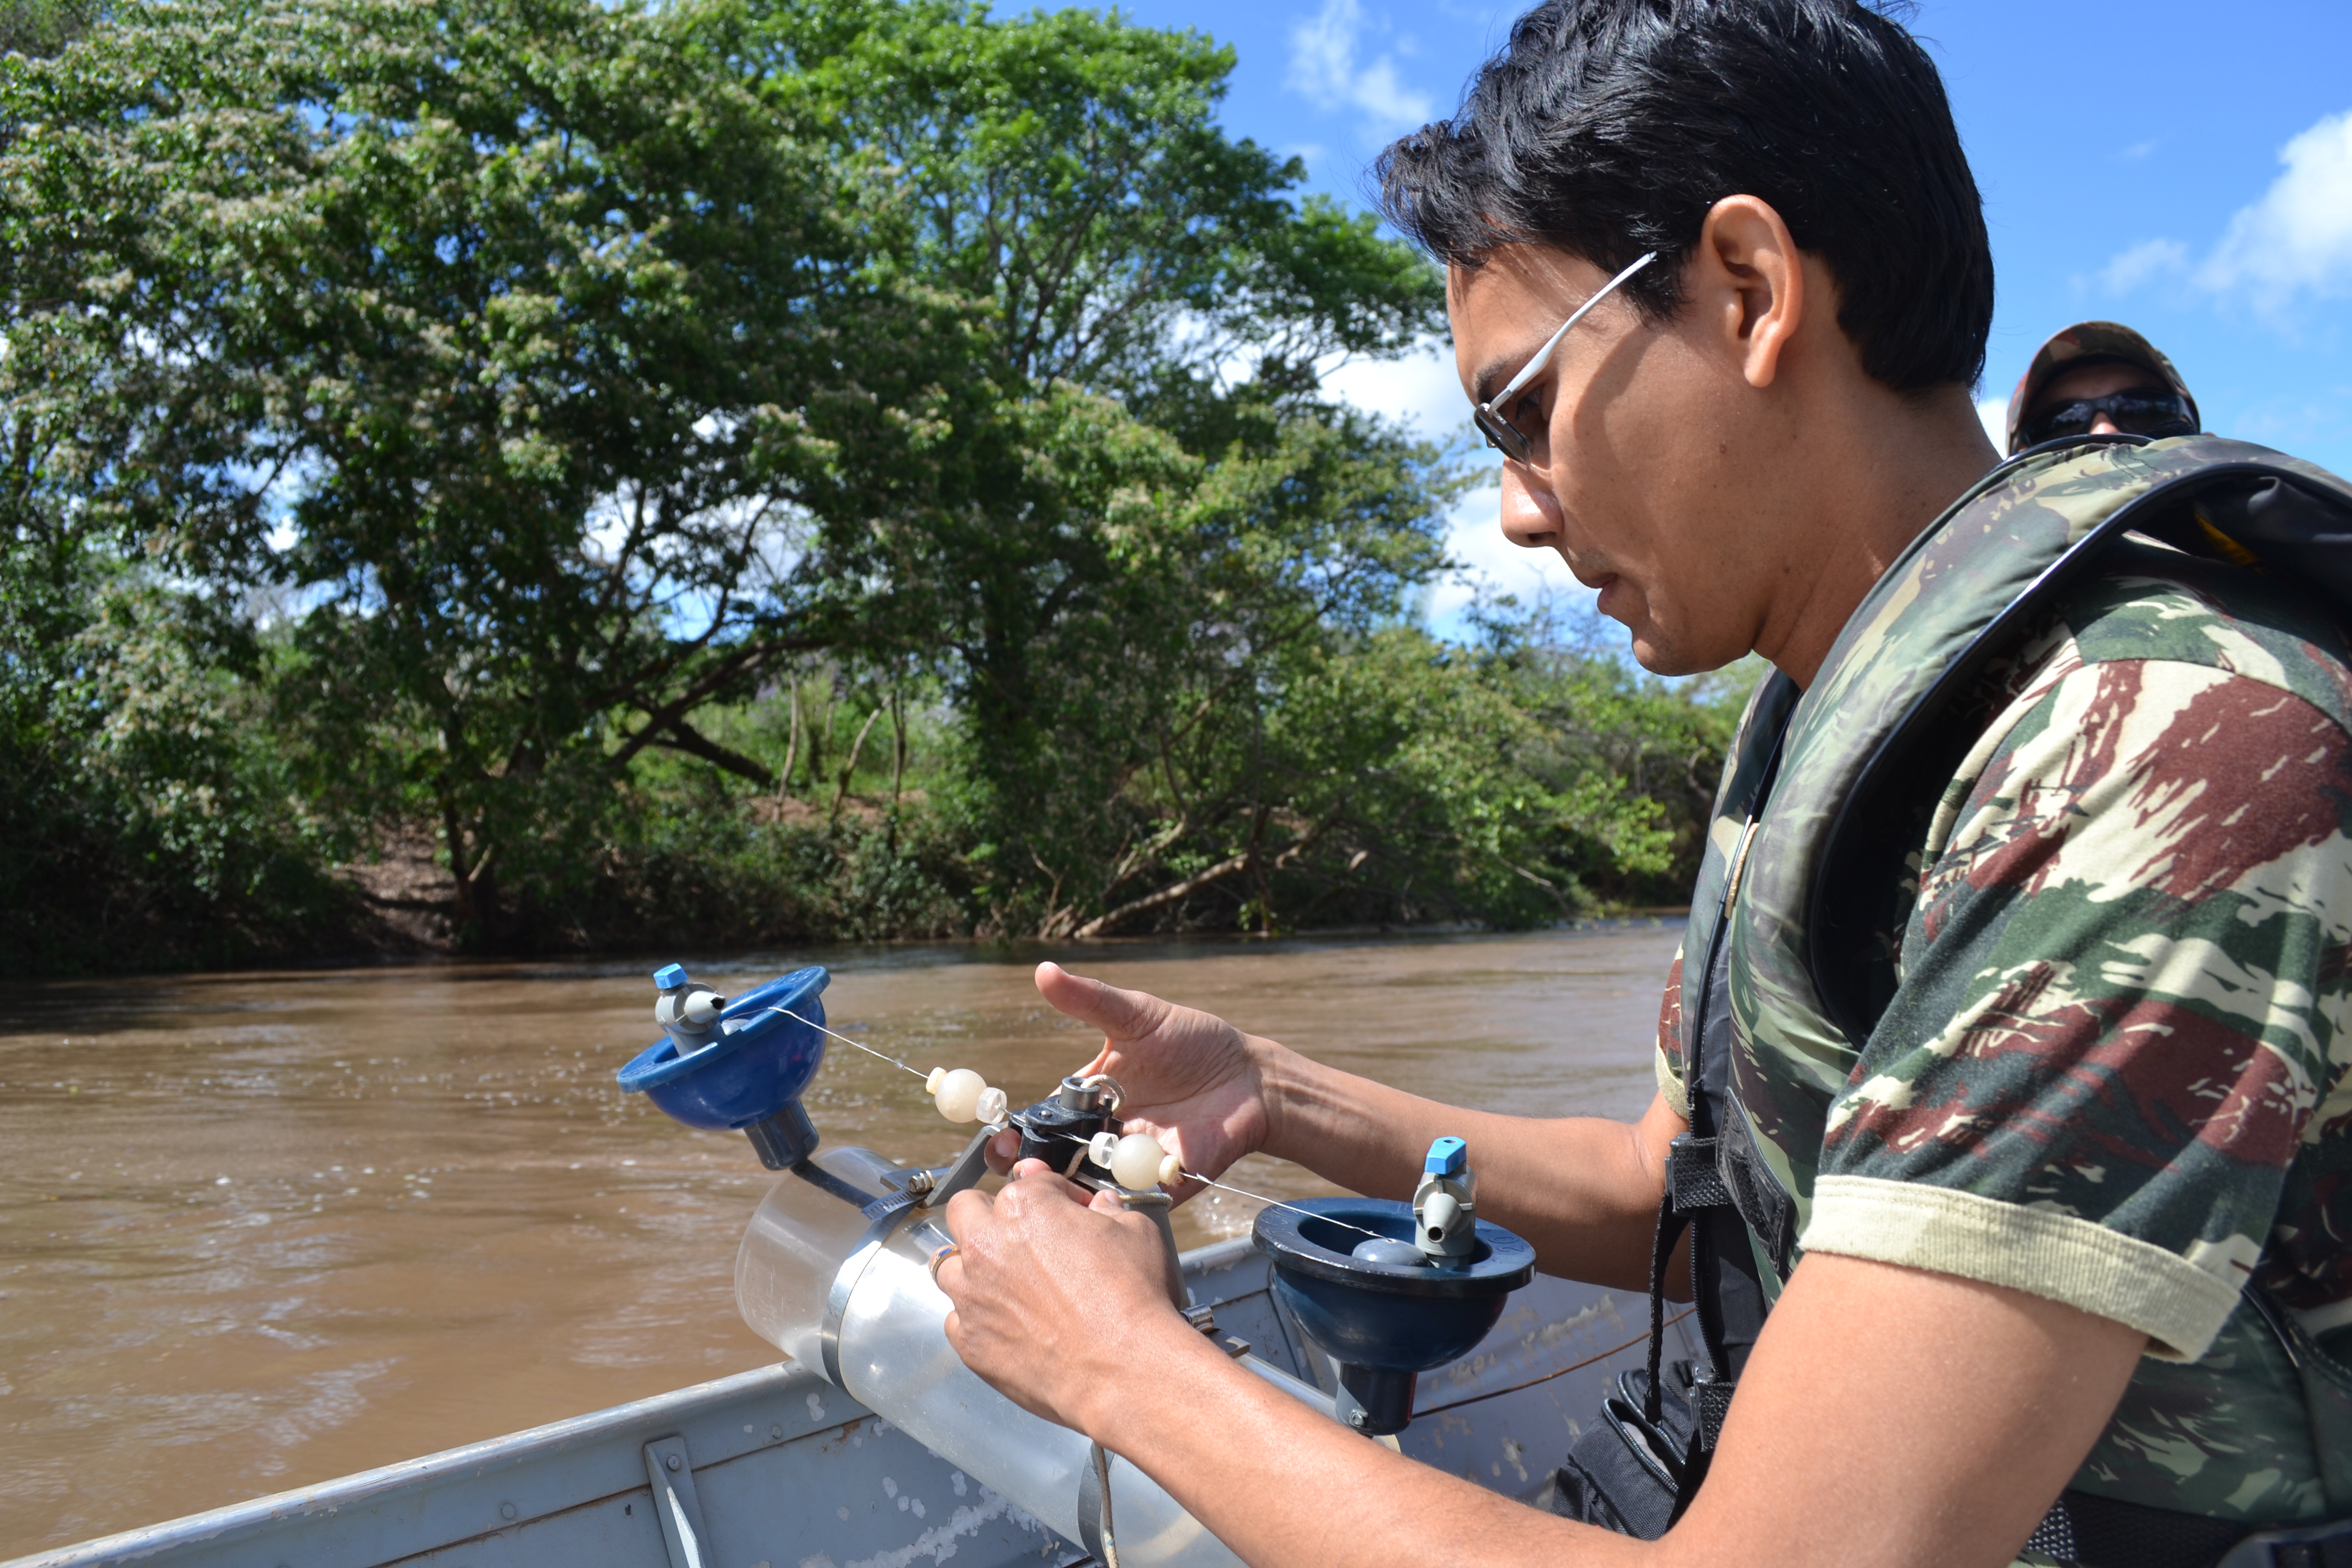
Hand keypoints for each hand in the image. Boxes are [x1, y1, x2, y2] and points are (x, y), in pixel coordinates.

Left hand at [937, 1162, 1196, 1431]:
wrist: (1124, 1370)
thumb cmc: (1133, 1299)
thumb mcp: (1137, 1233)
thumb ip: (1110, 1211)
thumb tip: (1102, 1207)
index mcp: (1024, 1207)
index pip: (1029, 1183)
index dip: (1055, 1194)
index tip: (1068, 1209)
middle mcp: (986, 1245)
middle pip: (964, 1210)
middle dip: (988, 1215)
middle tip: (1018, 1234)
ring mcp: (972, 1296)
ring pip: (949, 1267)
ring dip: (972, 1269)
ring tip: (1005, 1283)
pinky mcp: (969, 1342)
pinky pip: (957, 1320)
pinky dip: (977, 1319)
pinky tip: (1007, 1327)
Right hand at [987, 961, 1281, 1193]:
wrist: (1249, 1075)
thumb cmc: (1191, 1041)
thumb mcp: (1136, 1016)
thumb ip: (1089, 1000)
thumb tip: (1044, 970)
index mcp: (1088, 1101)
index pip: (1039, 1126)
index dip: (1014, 1138)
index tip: (1001, 1140)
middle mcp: (1103, 1138)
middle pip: (1055, 1168)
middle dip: (1033, 1175)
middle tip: (1024, 1171)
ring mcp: (1131, 1166)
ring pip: (1089, 1192)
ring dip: (1071, 1193)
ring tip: (1063, 1184)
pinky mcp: (1164, 1185)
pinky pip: (1135, 1202)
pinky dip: (1120, 1202)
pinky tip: (1112, 1191)